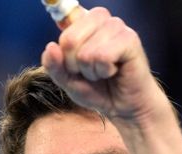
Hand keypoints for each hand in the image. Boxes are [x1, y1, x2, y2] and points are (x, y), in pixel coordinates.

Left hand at [41, 7, 170, 123]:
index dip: (64, 55)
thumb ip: (54, 66)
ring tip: (104, 72)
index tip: (76, 65)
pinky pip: (102, 56)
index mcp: (83, 21)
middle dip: (75, 65)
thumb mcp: (67, 81)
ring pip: (86, 52)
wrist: (123, 107)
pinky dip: (104, 71)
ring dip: (92, 71)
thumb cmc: (98, 89)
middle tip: (91, 71)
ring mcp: (116, 26)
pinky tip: (113, 71)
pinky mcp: (130, 39)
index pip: (61, 30)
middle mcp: (100, 18)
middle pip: (69, 40)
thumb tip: (51, 47)